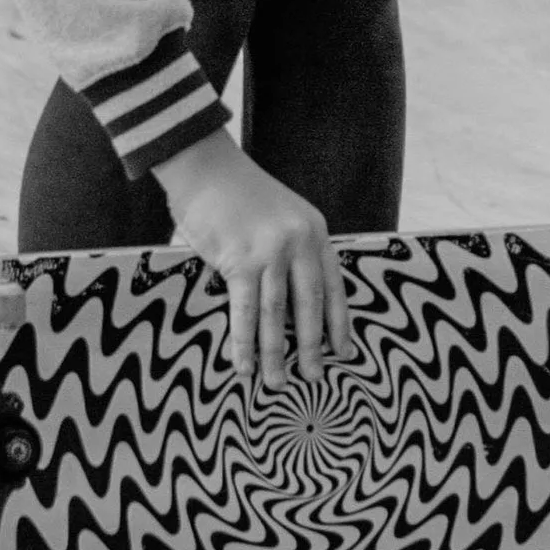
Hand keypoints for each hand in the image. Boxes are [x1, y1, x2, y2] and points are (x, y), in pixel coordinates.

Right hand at [155, 131, 354, 385]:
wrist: (205, 166)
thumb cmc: (236, 192)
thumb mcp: (279, 215)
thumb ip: (290, 250)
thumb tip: (288, 300)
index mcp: (315, 231)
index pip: (334, 286)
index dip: (340, 322)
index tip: (345, 351)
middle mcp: (300, 242)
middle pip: (310, 305)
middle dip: (312, 346)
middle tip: (315, 378)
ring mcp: (271, 251)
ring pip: (277, 315)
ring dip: (276, 354)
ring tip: (278, 383)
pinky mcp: (241, 259)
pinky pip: (244, 311)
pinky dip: (244, 343)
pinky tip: (245, 366)